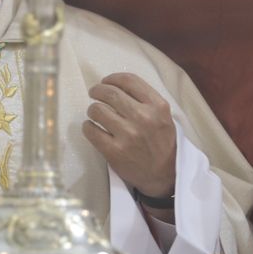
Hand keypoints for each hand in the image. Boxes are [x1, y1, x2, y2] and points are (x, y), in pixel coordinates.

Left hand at [82, 72, 176, 201]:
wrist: (165, 175)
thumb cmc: (162, 142)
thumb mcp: (164, 116)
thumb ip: (145, 100)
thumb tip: (115, 85)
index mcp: (158, 106)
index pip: (129, 81)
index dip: (112, 78)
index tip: (106, 81)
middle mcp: (144, 118)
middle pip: (110, 93)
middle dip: (97, 90)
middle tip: (94, 93)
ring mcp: (128, 135)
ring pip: (97, 110)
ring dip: (92, 109)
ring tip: (94, 113)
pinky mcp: (115, 151)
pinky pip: (91, 130)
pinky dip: (87, 126)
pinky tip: (91, 127)